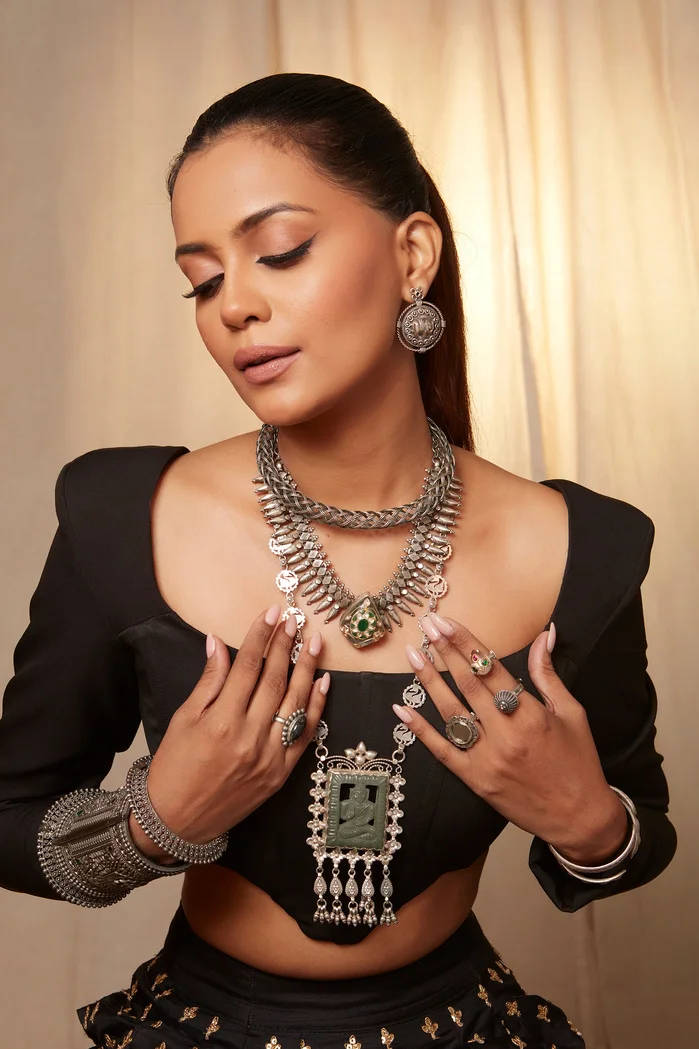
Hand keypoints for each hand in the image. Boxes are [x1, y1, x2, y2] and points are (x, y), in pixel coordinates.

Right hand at [139, 606, 329, 855]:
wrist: (177, 821)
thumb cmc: (174, 767)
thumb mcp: (184, 719)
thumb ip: (208, 681)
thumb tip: (217, 642)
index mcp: (221, 722)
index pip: (247, 667)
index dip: (260, 636)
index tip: (272, 613)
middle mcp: (249, 738)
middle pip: (274, 680)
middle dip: (285, 646)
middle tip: (293, 621)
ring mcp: (269, 757)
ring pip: (295, 703)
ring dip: (308, 669)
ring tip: (314, 642)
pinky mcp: (281, 774)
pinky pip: (305, 734)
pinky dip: (316, 707)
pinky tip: (322, 682)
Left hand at [394, 613, 627, 862]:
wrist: (580, 818)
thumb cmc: (579, 761)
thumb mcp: (571, 713)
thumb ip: (548, 674)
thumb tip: (543, 634)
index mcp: (531, 716)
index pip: (491, 670)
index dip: (467, 643)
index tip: (447, 622)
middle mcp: (506, 735)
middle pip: (468, 685)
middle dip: (445, 652)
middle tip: (426, 627)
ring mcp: (487, 759)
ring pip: (451, 713)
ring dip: (429, 682)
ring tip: (412, 655)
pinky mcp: (476, 780)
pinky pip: (442, 751)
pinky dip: (420, 730)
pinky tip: (401, 709)